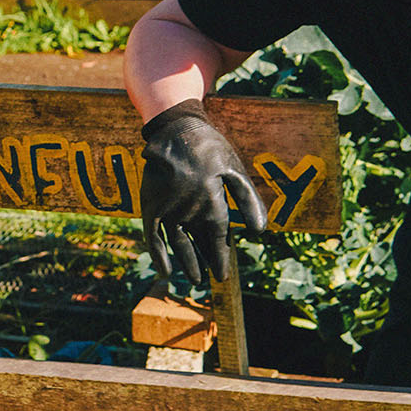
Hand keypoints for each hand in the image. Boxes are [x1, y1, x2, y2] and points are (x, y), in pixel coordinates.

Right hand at [138, 99, 267, 284]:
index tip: (222, 275)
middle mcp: (190, 211)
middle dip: (204, 262)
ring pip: (178, 243)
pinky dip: (158, 254)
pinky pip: (153, 236)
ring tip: (193, 278)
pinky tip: (165, 270)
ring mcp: (168, 209)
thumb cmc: (208, 148)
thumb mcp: (233, 168)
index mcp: (212, 203)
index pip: (218, 239)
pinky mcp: (151, 205)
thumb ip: (247, 200)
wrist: (173, 129)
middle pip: (198, 243)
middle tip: (208, 280)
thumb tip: (259, 232)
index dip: (220, 258)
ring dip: (186, 262)